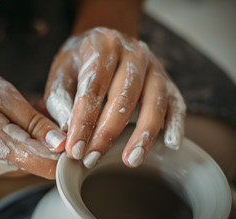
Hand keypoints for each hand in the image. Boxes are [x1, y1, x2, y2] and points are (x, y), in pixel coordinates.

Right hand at [0, 61, 65, 178]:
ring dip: (34, 137)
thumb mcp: (1, 95)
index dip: (66, 153)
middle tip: (41, 108)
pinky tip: (12, 118)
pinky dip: (20, 139)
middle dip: (49, 138)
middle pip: (40, 162)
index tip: (69, 130)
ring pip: (27, 159)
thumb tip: (60, 143)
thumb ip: (32, 123)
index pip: (49, 168)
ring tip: (25, 109)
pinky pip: (12, 156)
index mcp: (2, 147)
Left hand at [45, 27, 185, 167]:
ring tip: (130, 160)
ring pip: (153, 101)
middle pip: (123, 96)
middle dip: (107, 133)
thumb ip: (58, 104)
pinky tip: (171, 144)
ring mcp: (154, 66)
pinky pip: (176, 102)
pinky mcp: (168, 80)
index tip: (75, 149)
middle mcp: (132, 52)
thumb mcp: (60, 75)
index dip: (83, 122)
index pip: (92, 88)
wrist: (103, 42)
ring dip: (142, 134)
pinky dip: (176, 124)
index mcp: (101, 46)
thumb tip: (63, 140)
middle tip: (92, 159)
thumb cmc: (79, 63)